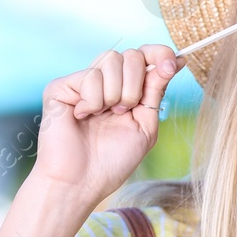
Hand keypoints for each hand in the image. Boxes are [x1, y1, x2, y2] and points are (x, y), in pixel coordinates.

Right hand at [29, 44, 183, 208]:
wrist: (81, 182)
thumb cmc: (112, 161)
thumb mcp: (145, 125)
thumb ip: (156, 92)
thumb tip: (175, 60)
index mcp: (125, 90)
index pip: (144, 56)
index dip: (159, 54)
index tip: (172, 65)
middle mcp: (104, 82)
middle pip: (130, 54)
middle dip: (136, 84)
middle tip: (124, 111)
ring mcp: (81, 82)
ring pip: (111, 59)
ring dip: (116, 94)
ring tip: (103, 117)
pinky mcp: (61, 87)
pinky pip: (90, 76)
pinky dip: (93, 101)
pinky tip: (82, 117)